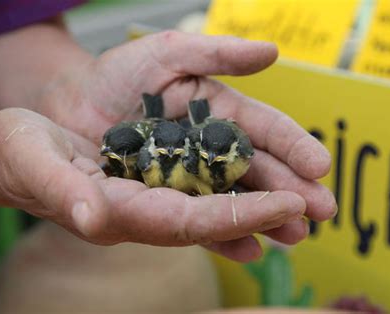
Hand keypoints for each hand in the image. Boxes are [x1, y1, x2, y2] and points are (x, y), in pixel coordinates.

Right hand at [0, 108, 305, 261]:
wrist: (16, 151)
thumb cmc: (18, 153)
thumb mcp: (32, 161)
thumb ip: (61, 191)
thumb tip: (91, 217)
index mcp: (116, 212)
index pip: (187, 221)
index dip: (236, 216)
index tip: (284, 206)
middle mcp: (141, 210)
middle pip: (212, 218)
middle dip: (264, 214)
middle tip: (317, 210)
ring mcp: (148, 196)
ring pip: (212, 203)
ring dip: (258, 205)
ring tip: (305, 205)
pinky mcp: (150, 181)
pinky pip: (198, 190)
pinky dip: (230, 196)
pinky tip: (262, 198)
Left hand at [37, 31, 336, 259]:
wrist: (66, 105)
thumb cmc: (116, 75)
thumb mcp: (166, 54)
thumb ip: (216, 53)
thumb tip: (273, 52)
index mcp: (217, 112)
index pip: (262, 129)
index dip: (291, 146)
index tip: (320, 165)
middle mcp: (207, 149)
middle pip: (255, 171)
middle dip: (290, 189)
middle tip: (323, 210)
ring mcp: (187, 178)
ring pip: (232, 199)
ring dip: (264, 217)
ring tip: (296, 233)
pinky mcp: (162, 201)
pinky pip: (194, 220)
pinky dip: (222, 235)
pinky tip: (248, 249)